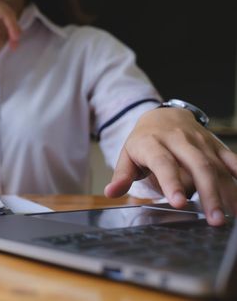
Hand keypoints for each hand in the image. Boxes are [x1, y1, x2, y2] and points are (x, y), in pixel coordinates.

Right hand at [0, 0, 20, 47]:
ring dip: (14, 27)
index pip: (1, 12)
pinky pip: (3, 12)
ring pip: (7, 11)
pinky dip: (10, 24)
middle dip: (14, 28)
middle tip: (16, 44)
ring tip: (15, 41)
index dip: (9, 26)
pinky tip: (12, 34)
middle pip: (7, 11)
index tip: (12, 41)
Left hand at [104, 107, 236, 225]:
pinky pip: (232, 160)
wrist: (163, 116)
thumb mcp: (127, 156)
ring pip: (218, 166)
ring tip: (231, 216)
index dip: (171, 182)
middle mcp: (179, 140)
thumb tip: (110, 193)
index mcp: (153, 143)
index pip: (163, 162)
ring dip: (228, 192)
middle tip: (214, 219)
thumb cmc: (144, 142)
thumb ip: (122, 176)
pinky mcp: (216, 144)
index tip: (179, 203)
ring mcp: (200, 142)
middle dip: (209, 194)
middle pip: (198, 166)